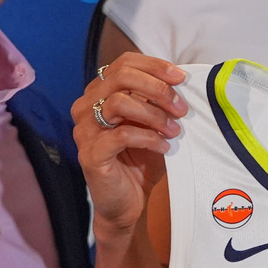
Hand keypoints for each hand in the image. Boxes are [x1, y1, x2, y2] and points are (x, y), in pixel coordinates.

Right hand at [71, 52, 187, 237]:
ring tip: (174, 131)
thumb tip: (183, 81)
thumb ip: (159, 103)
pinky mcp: (90, 154)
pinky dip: (148, 137)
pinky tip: (164, 148)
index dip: (153, 66)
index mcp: (99, 94)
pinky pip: (121, 134)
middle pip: (120, 77)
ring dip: (154, 114)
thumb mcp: (153, 126)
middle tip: (181, 108)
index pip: (123, 64)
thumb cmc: (140, 162)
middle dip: (157, 88)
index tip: (180, 78)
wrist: (127, 204)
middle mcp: (86, 108)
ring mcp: (84, 130)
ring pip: (119, 102)